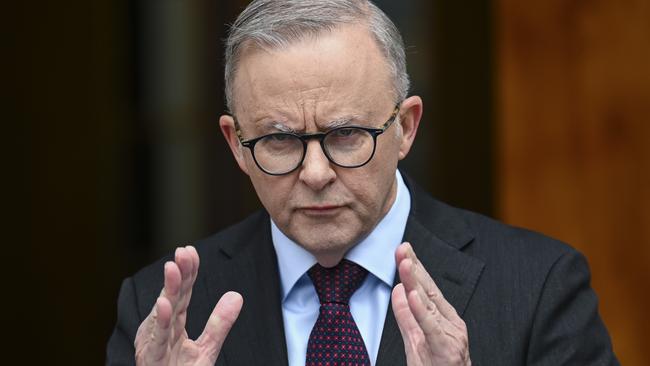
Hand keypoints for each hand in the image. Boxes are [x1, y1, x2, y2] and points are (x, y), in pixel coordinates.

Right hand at [134, 245, 242, 364]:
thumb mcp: (206, 350)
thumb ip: (219, 324)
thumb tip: (237, 295)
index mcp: (174, 325)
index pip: (183, 294)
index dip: (188, 273)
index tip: (191, 251)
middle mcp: (162, 330)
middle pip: (172, 298)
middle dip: (178, 274)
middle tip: (183, 251)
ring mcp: (155, 345)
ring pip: (162, 314)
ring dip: (167, 290)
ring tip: (173, 268)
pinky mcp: (152, 360)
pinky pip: (157, 340)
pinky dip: (160, 322)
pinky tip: (164, 304)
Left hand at [392, 242, 470, 365]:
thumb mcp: (416, 340)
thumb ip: (406, 316)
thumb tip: (397, 290)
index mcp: (444, 318)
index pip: (427, 288)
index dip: (415, 268)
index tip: (404, 250)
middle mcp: (450, 322)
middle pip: (429, 290)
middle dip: (414, 267)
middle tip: (402, 248)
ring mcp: (450, 335)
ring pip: (429, 305)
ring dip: (415, 282)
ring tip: (405, 264)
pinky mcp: (446, 349)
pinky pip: (431, 327)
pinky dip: (421, 311)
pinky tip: (412, 295)